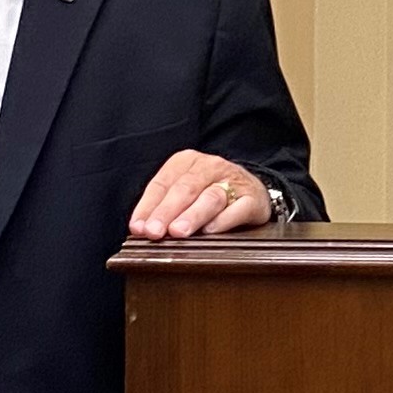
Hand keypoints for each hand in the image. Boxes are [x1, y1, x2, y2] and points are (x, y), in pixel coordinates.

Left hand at [128, 150, 278, 239]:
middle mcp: (210, 166)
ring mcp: (234, 181)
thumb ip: (163, 207)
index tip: (138, 228)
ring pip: (211, 197)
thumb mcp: (184, 192)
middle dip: (167, 211)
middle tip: (155, 232)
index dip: (148, 206)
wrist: (252, 190)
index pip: (163, 183)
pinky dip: (224, 220)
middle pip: (185, 189)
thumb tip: (141, 229)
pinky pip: (238, 209)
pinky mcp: (253, 199)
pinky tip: (210, 231)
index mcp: (187, 161)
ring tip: (178, 232)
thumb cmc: (210, 192)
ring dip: (193, 215)